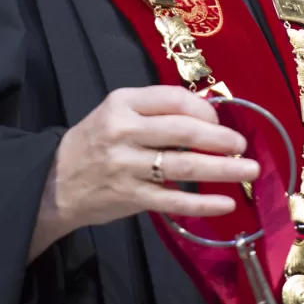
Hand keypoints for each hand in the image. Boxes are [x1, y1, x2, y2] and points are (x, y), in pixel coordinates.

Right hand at [29, 86, 258, 259]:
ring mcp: (127, 166)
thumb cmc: (93, 142)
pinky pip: (175, 200)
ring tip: (250, 170)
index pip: (173, 99)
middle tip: (243, 145)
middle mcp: (124, 132)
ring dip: (224, 169)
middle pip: (183, 131)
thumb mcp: (115, 113)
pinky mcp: (131, 197)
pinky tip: (225, 204)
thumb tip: (208, 115)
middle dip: (221, 138)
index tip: (219, 121)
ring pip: (185, 165)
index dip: (204, 109)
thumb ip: (154, 111)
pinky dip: (203, 203)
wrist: (53, 183)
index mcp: (122, 104)